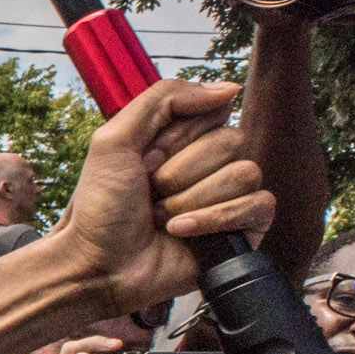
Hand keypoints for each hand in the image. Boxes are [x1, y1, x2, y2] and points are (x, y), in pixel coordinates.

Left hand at [58, 78, 273, 315]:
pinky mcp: (243, 229)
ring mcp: (228, 196)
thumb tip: (228, 88)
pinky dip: (212, 220)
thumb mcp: (114, 139)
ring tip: (162, 217)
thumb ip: (163, 99)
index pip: (213, 111)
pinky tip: (181, 233)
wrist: (96, 265)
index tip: (145, 159)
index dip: (177, 137)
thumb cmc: (100, 208)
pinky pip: (257, 205)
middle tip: (150, 193)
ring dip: (191, 199)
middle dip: (179, 172)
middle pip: (231, 141)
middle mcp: (210, 164)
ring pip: (244, 173)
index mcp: (183, 139)